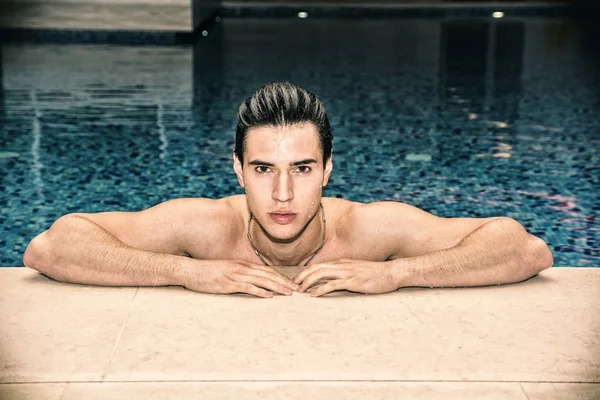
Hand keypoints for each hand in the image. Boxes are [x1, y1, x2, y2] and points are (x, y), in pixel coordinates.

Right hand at [181, 259, 298, 297]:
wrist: (190, 270)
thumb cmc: (207, 272)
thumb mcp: (226, 271)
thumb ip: (239, 274)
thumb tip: (252, 281)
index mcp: (242, 265)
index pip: (266, 270)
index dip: (280, 277)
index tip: (291, 283)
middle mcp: (241, 268)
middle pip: (267, 274)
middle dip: (283, 282)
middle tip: (296, 289)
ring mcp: (235, 275)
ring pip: (261, 280)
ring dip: (276, 286)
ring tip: (288, 293)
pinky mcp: (228, 284)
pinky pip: (247, 287)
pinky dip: (259, 291)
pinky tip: (268, 296)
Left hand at [293, 259, 399, 296]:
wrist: (392, 272)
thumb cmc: (377, 274)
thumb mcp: (358, 271)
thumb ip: (346, 274)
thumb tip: (335, 281)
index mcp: (342, 263)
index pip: (319, 265)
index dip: (306, 272)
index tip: (298, 280)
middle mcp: (342, 265)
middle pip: (316, 268)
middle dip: (302, 276)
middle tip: (293, 285)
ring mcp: (347, 273)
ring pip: (322, 274)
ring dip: (308, 282)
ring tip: (299, 290)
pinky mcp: (353, 282)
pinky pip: (333, 284)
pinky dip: (321, 289)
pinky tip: (314, 295)